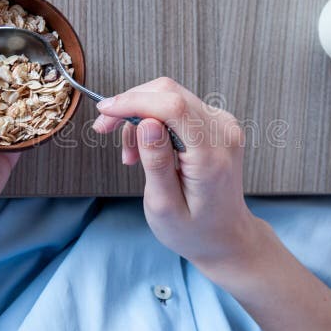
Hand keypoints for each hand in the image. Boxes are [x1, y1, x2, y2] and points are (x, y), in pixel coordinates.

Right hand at [92, 77, 265, 270]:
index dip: (133, 101)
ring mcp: (223, 125)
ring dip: (140, 115)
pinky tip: (146, 148)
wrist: (225, 236)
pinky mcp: (217, 124)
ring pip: (170, 96)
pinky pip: (178, 107)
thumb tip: (146, 123)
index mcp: (211, 156)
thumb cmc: (193, 229)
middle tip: (104, 130)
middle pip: (169, 93)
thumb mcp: (164, 206)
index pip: (173, 107)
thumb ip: (156, 163)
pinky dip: (154, 119)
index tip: (104, 112)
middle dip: (131, 105)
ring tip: (130, 155)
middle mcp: (223, 132)